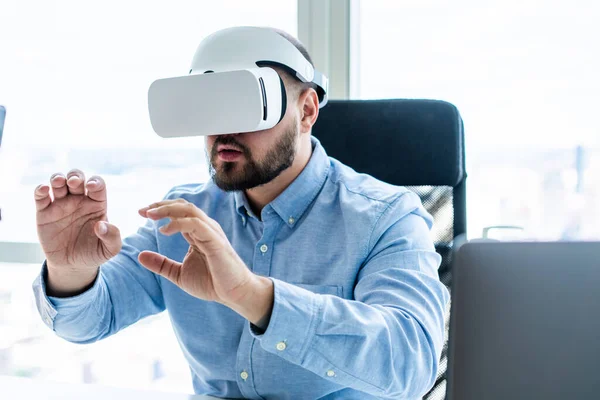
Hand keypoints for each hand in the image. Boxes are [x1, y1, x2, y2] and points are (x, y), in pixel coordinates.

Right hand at [35, 170, 121, 294]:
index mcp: (96, 204)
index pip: (98, 185)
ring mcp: (61, 205)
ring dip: (57, 178)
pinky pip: (41, 197)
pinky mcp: (44, 213)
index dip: (95, 181)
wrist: (72, 265)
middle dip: (75, 175)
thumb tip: (101, 225)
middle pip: (77, 178)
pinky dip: (40, 190)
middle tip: (74, 182)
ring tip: (59, 182)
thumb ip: (112, 237)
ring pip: (58, 182)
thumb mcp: (109, 249)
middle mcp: (79, 200)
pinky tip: (44, 190)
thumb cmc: (94, 253)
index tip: (91, 186)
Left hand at [137, 199, 273, 325]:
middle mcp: (205, 228)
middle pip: (182, 205)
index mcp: (197, 232)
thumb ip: (161, 264)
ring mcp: (211, 232)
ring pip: (189, 209)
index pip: (178, 211)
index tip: (141, 213)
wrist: (235, 294)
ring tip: (150, 215)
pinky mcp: (215, 240)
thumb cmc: (212, 283)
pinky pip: (195, 224)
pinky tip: (163, 230)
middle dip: (161, 205)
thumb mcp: (179, 274)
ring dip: (167, 210)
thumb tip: (140, 256)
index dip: (160, 209)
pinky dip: (178, 223)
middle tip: (142, 211)